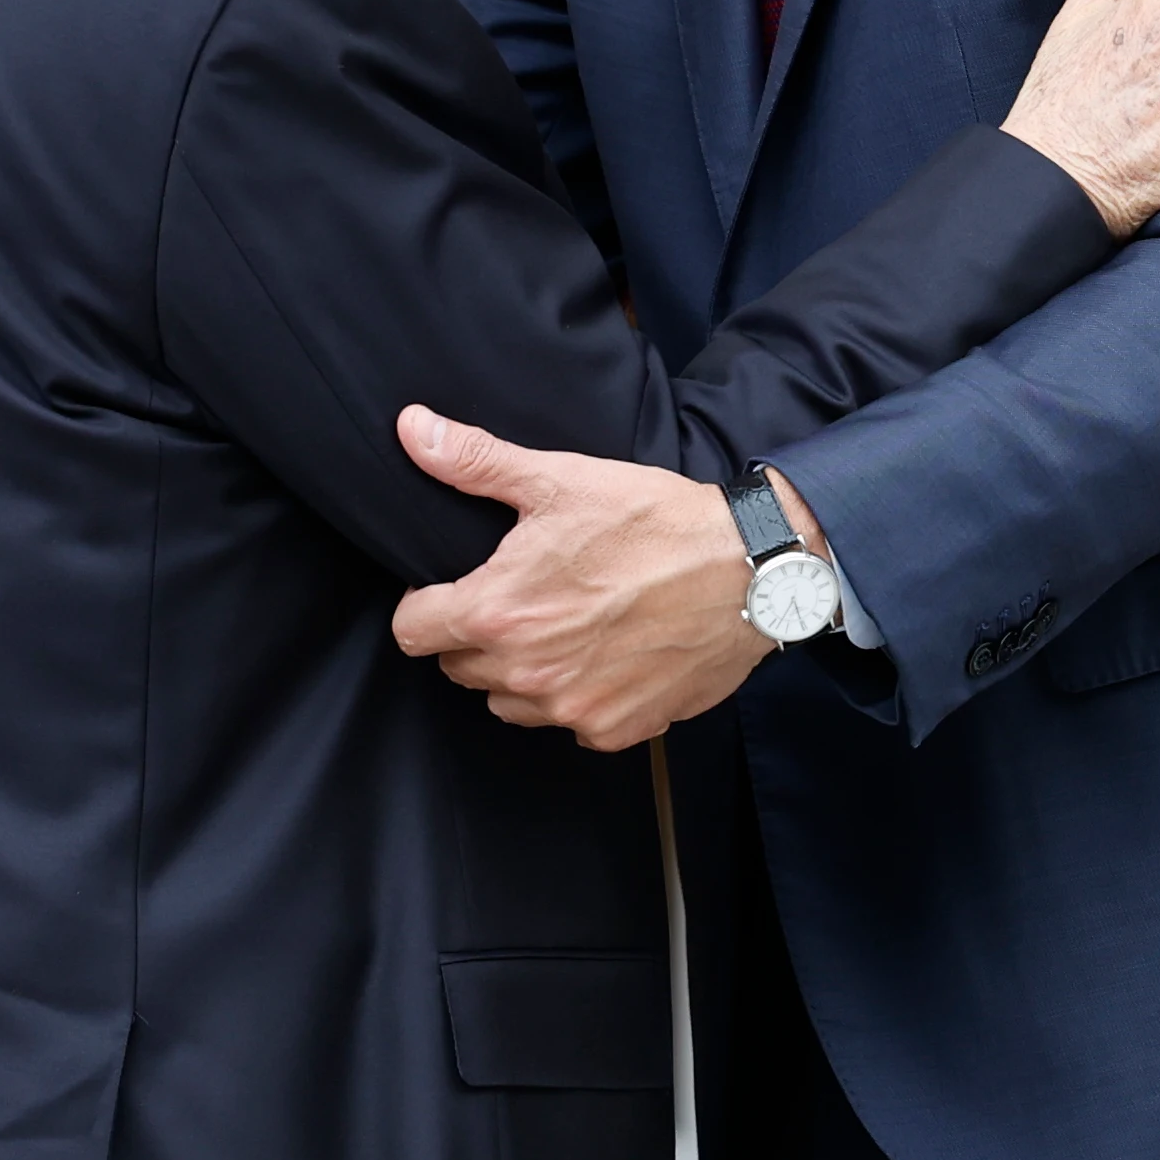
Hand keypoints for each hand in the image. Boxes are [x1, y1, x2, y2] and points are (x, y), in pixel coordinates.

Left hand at [384, 408, 771, 751]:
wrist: (748, 571)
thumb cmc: (655, 522)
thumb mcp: (559, 480)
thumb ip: (475, 462)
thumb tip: (414, 430)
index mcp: (498, 614)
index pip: (411, 632)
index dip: (426, 603)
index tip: (452, 588)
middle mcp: (528, 674)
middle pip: (459, 668)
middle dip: (476, 635)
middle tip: (522, 596)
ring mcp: (573, 707)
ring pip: (509, 702)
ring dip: (522, 672)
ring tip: (564, 625)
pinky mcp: (617, 729)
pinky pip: (570, 722)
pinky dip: (579, 695)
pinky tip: (607, 654)